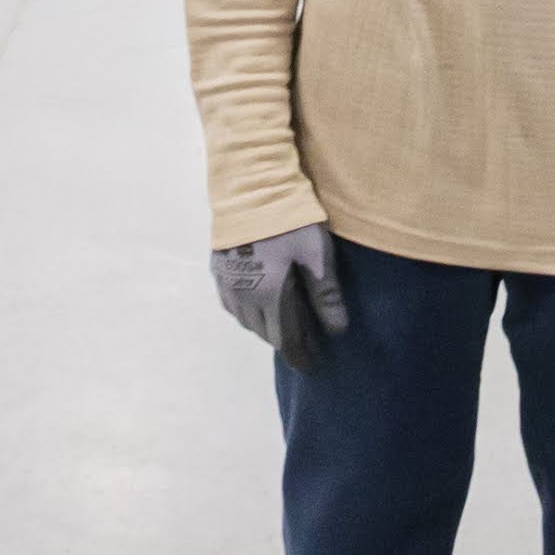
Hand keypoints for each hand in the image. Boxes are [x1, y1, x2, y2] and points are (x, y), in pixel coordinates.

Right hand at [210, 222, 347, 368]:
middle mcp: (243, 298)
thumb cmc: (290, 220)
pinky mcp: (218, 270)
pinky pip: (232, 305)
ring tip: (286, 325)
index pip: (286, 341)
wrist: (250, 187)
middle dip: (287, 342)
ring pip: (247, 322)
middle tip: (308, 344)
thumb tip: (337, 331)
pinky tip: (259, 305)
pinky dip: (248, 313)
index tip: (313, 367)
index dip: (300, 356)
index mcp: (269, 297)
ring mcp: (227, 285)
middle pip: (267, 333)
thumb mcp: (316, 256)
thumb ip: (326, 295)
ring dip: (267, 327)